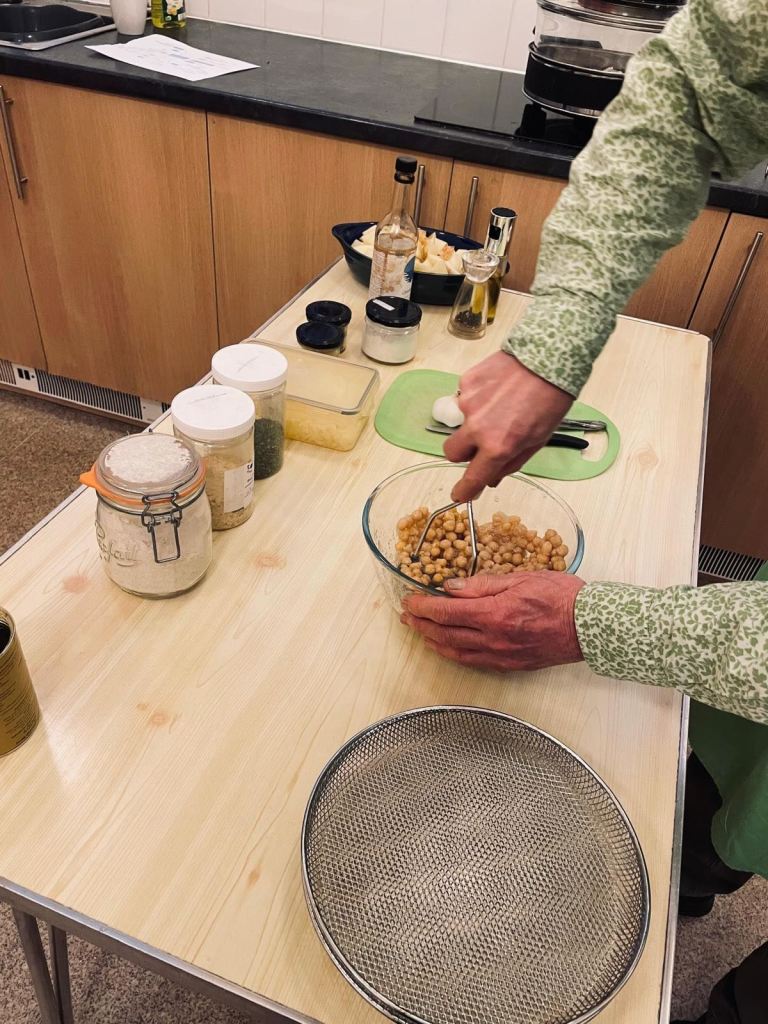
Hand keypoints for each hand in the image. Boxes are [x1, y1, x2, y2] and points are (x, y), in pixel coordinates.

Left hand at [401, 572, 585, 672]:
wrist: (591, 627)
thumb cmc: (561, 596)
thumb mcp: (520, 578)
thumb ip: (482, 584)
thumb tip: (451, 587)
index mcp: (494, 614)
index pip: (446, 612)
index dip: (422, 607)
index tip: (409, 600)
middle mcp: (494, 639)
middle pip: (445, 634)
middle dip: (421, 625)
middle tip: (407, 616)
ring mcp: (501, 656)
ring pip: (456, 652)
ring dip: (433, 642)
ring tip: (420, 632)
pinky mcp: (510, 665)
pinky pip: (474, 662)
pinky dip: (454, 654)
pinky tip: (448, 647)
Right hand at [445, 352, 572, 501]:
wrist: (548, 357)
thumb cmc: (549, 399)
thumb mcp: (537, 440)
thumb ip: (511, 462)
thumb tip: (491, 478)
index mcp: (498, 446)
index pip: (472, 478)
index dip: (464, 490)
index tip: (459, 495)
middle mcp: (478, 427)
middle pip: (452, 452)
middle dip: (463, 452)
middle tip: (482, 443)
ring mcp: (468, 403)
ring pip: (461, 423)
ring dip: (475, 420)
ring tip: (501, 405)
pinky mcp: (466, 382)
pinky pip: (465, 399)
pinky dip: (478, 399)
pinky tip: (497, 389)